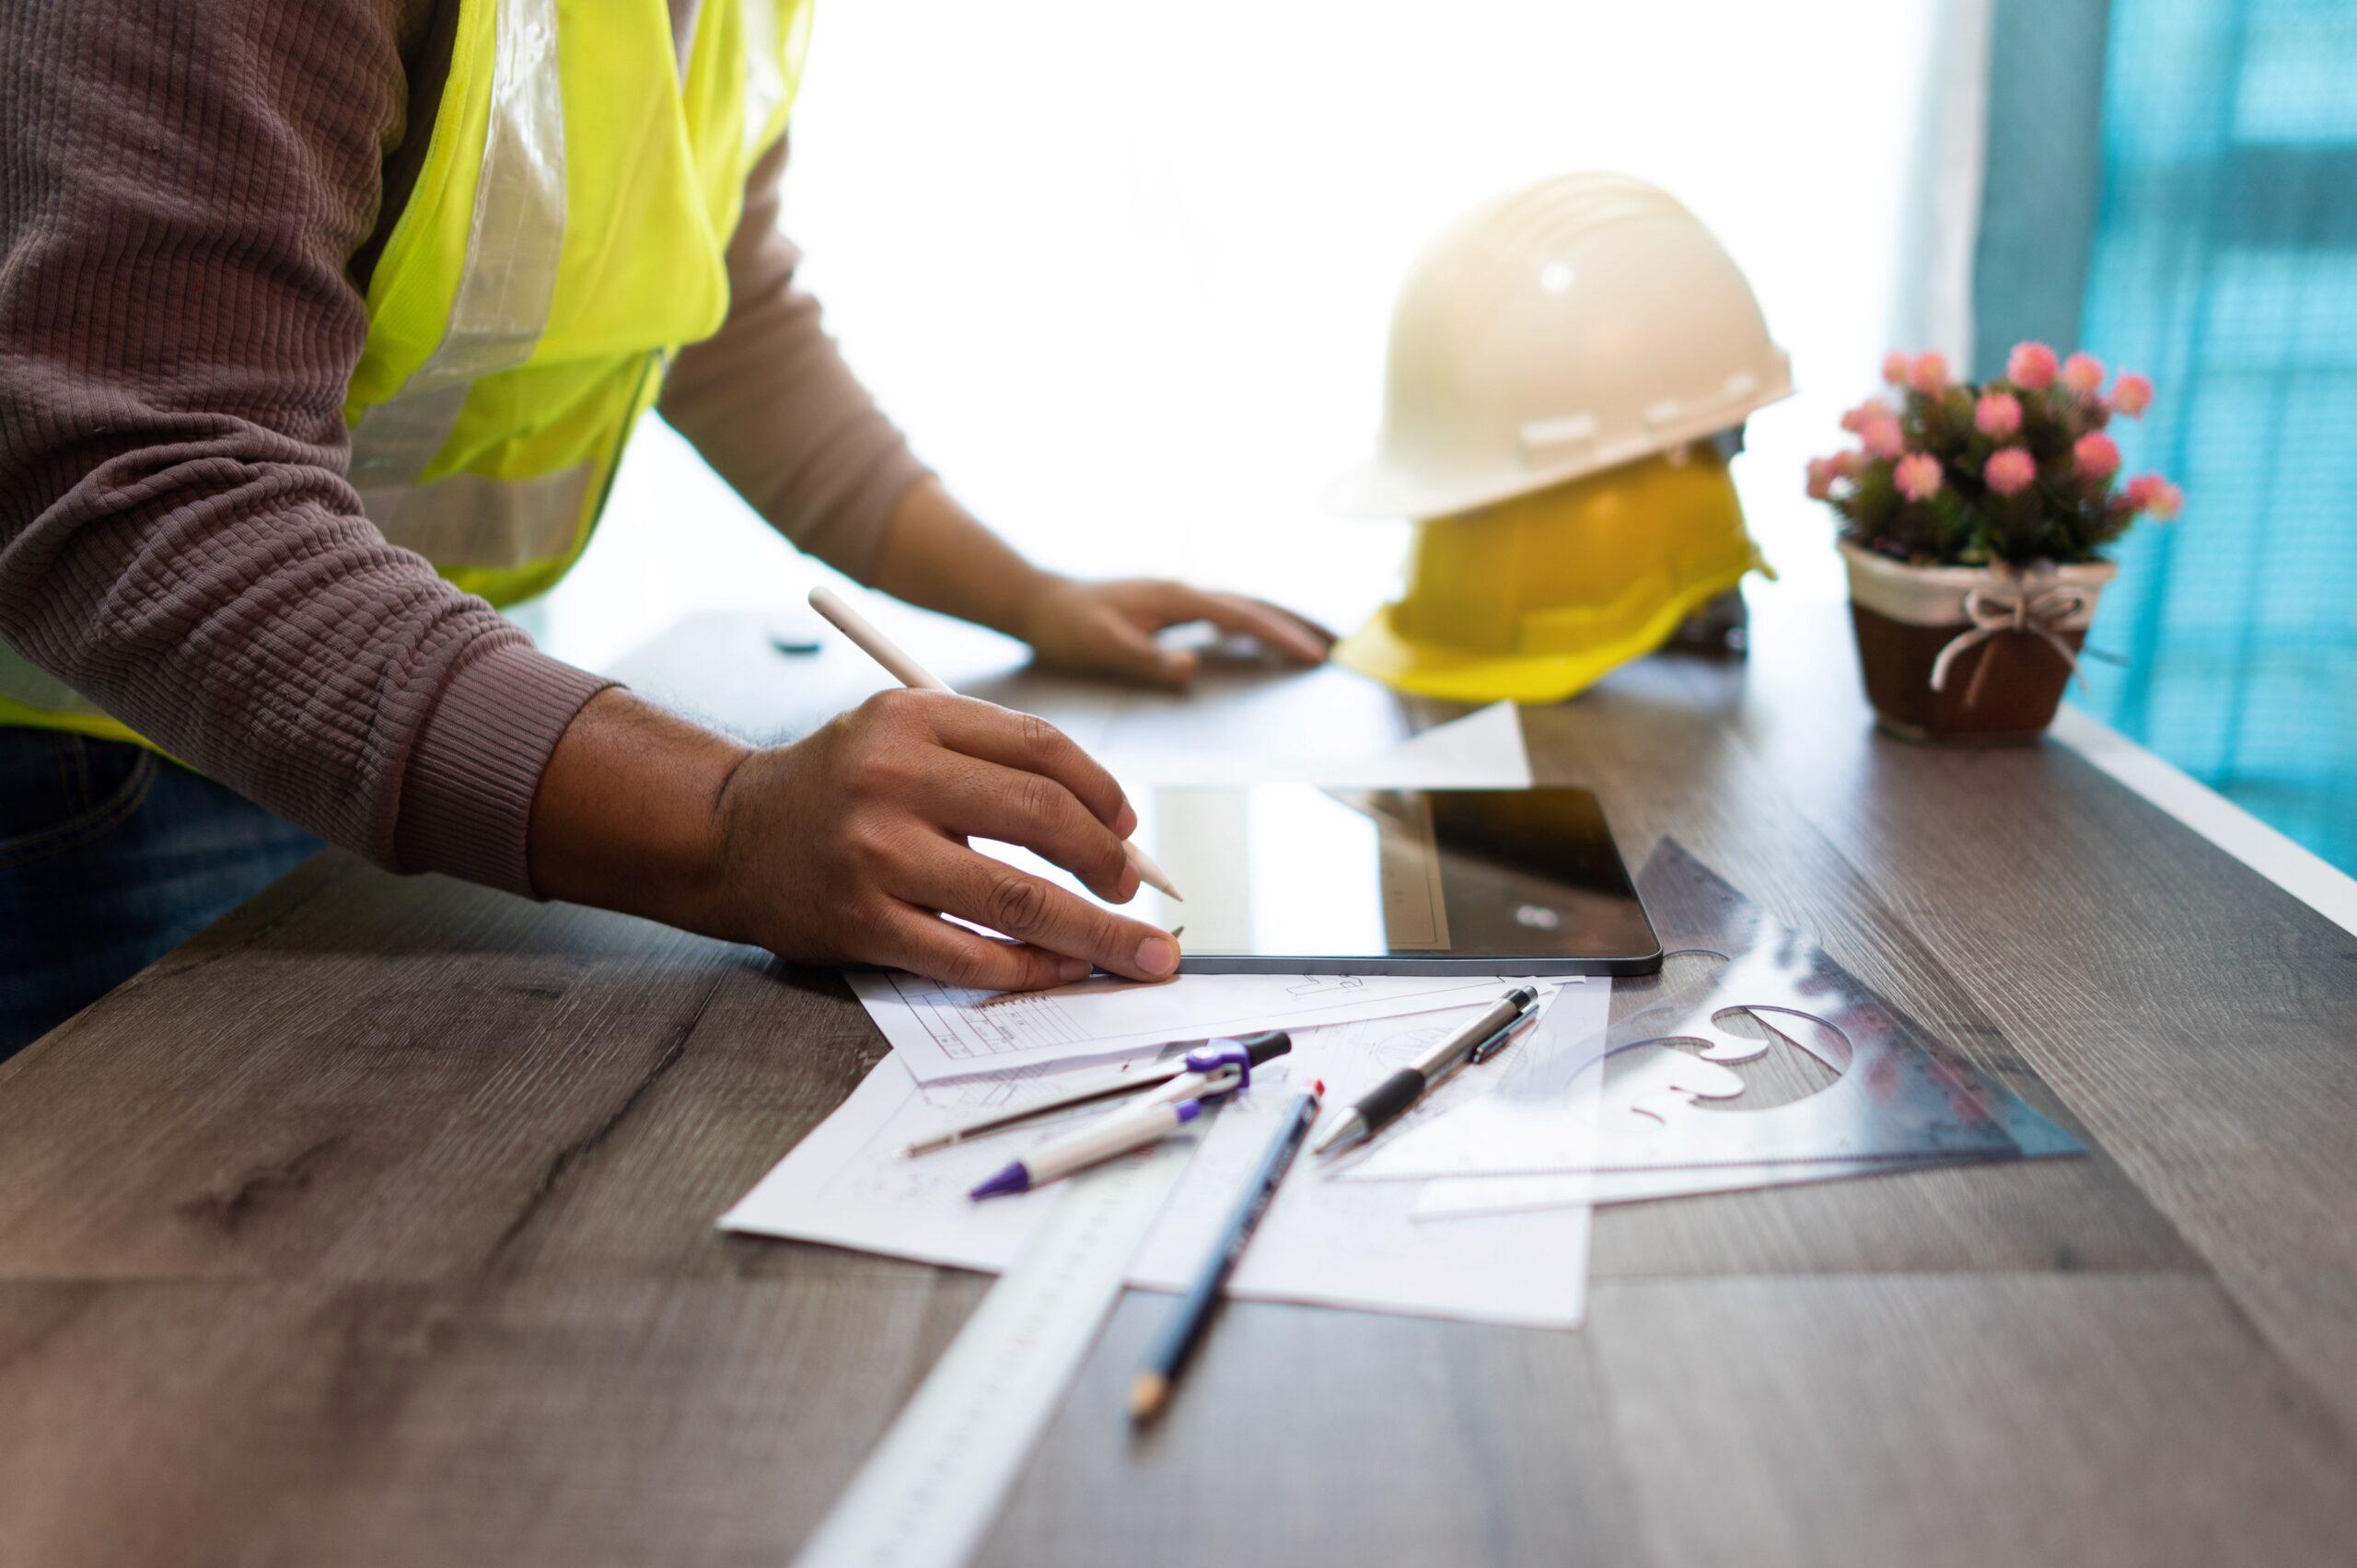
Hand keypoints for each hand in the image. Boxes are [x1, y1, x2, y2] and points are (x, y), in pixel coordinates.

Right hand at [708, 689, 1181, 989]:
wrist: (730, 835)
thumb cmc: (839, 788)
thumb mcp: (901, 735)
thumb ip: (991, 763)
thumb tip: (1110, 828)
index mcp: (913, 717)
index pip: (1040, 748)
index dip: (1102, 792)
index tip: (1128, 829)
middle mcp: (893, 777)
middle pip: (1042, 816)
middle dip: (1109, 862)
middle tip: (1133, 891)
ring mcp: (876, 854)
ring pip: (1017, 898)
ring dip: (1092, 932)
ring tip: (1133, 950)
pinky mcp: (862, 922)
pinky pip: (968, 955)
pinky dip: (1030, 967)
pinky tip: (1062, 968)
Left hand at [1014, 576, 1331, 687]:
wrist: (1039, 602)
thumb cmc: (1067, 626)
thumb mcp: (1102, 646)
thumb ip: (1146, 658)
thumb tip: (1192, 667)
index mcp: (1174, 598)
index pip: (1240, 616)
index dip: (1278, 636)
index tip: (1311, 656)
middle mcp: (1181, 591)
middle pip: (1250, 606)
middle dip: (1291, 627)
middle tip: (1330, 650)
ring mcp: (1176, 596)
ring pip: (1239, 607)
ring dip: (1274, 623)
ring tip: (1308, 645)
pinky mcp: (1168, 606)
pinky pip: (1221, 613)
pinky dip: (1249, 625)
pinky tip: (1256, 641)